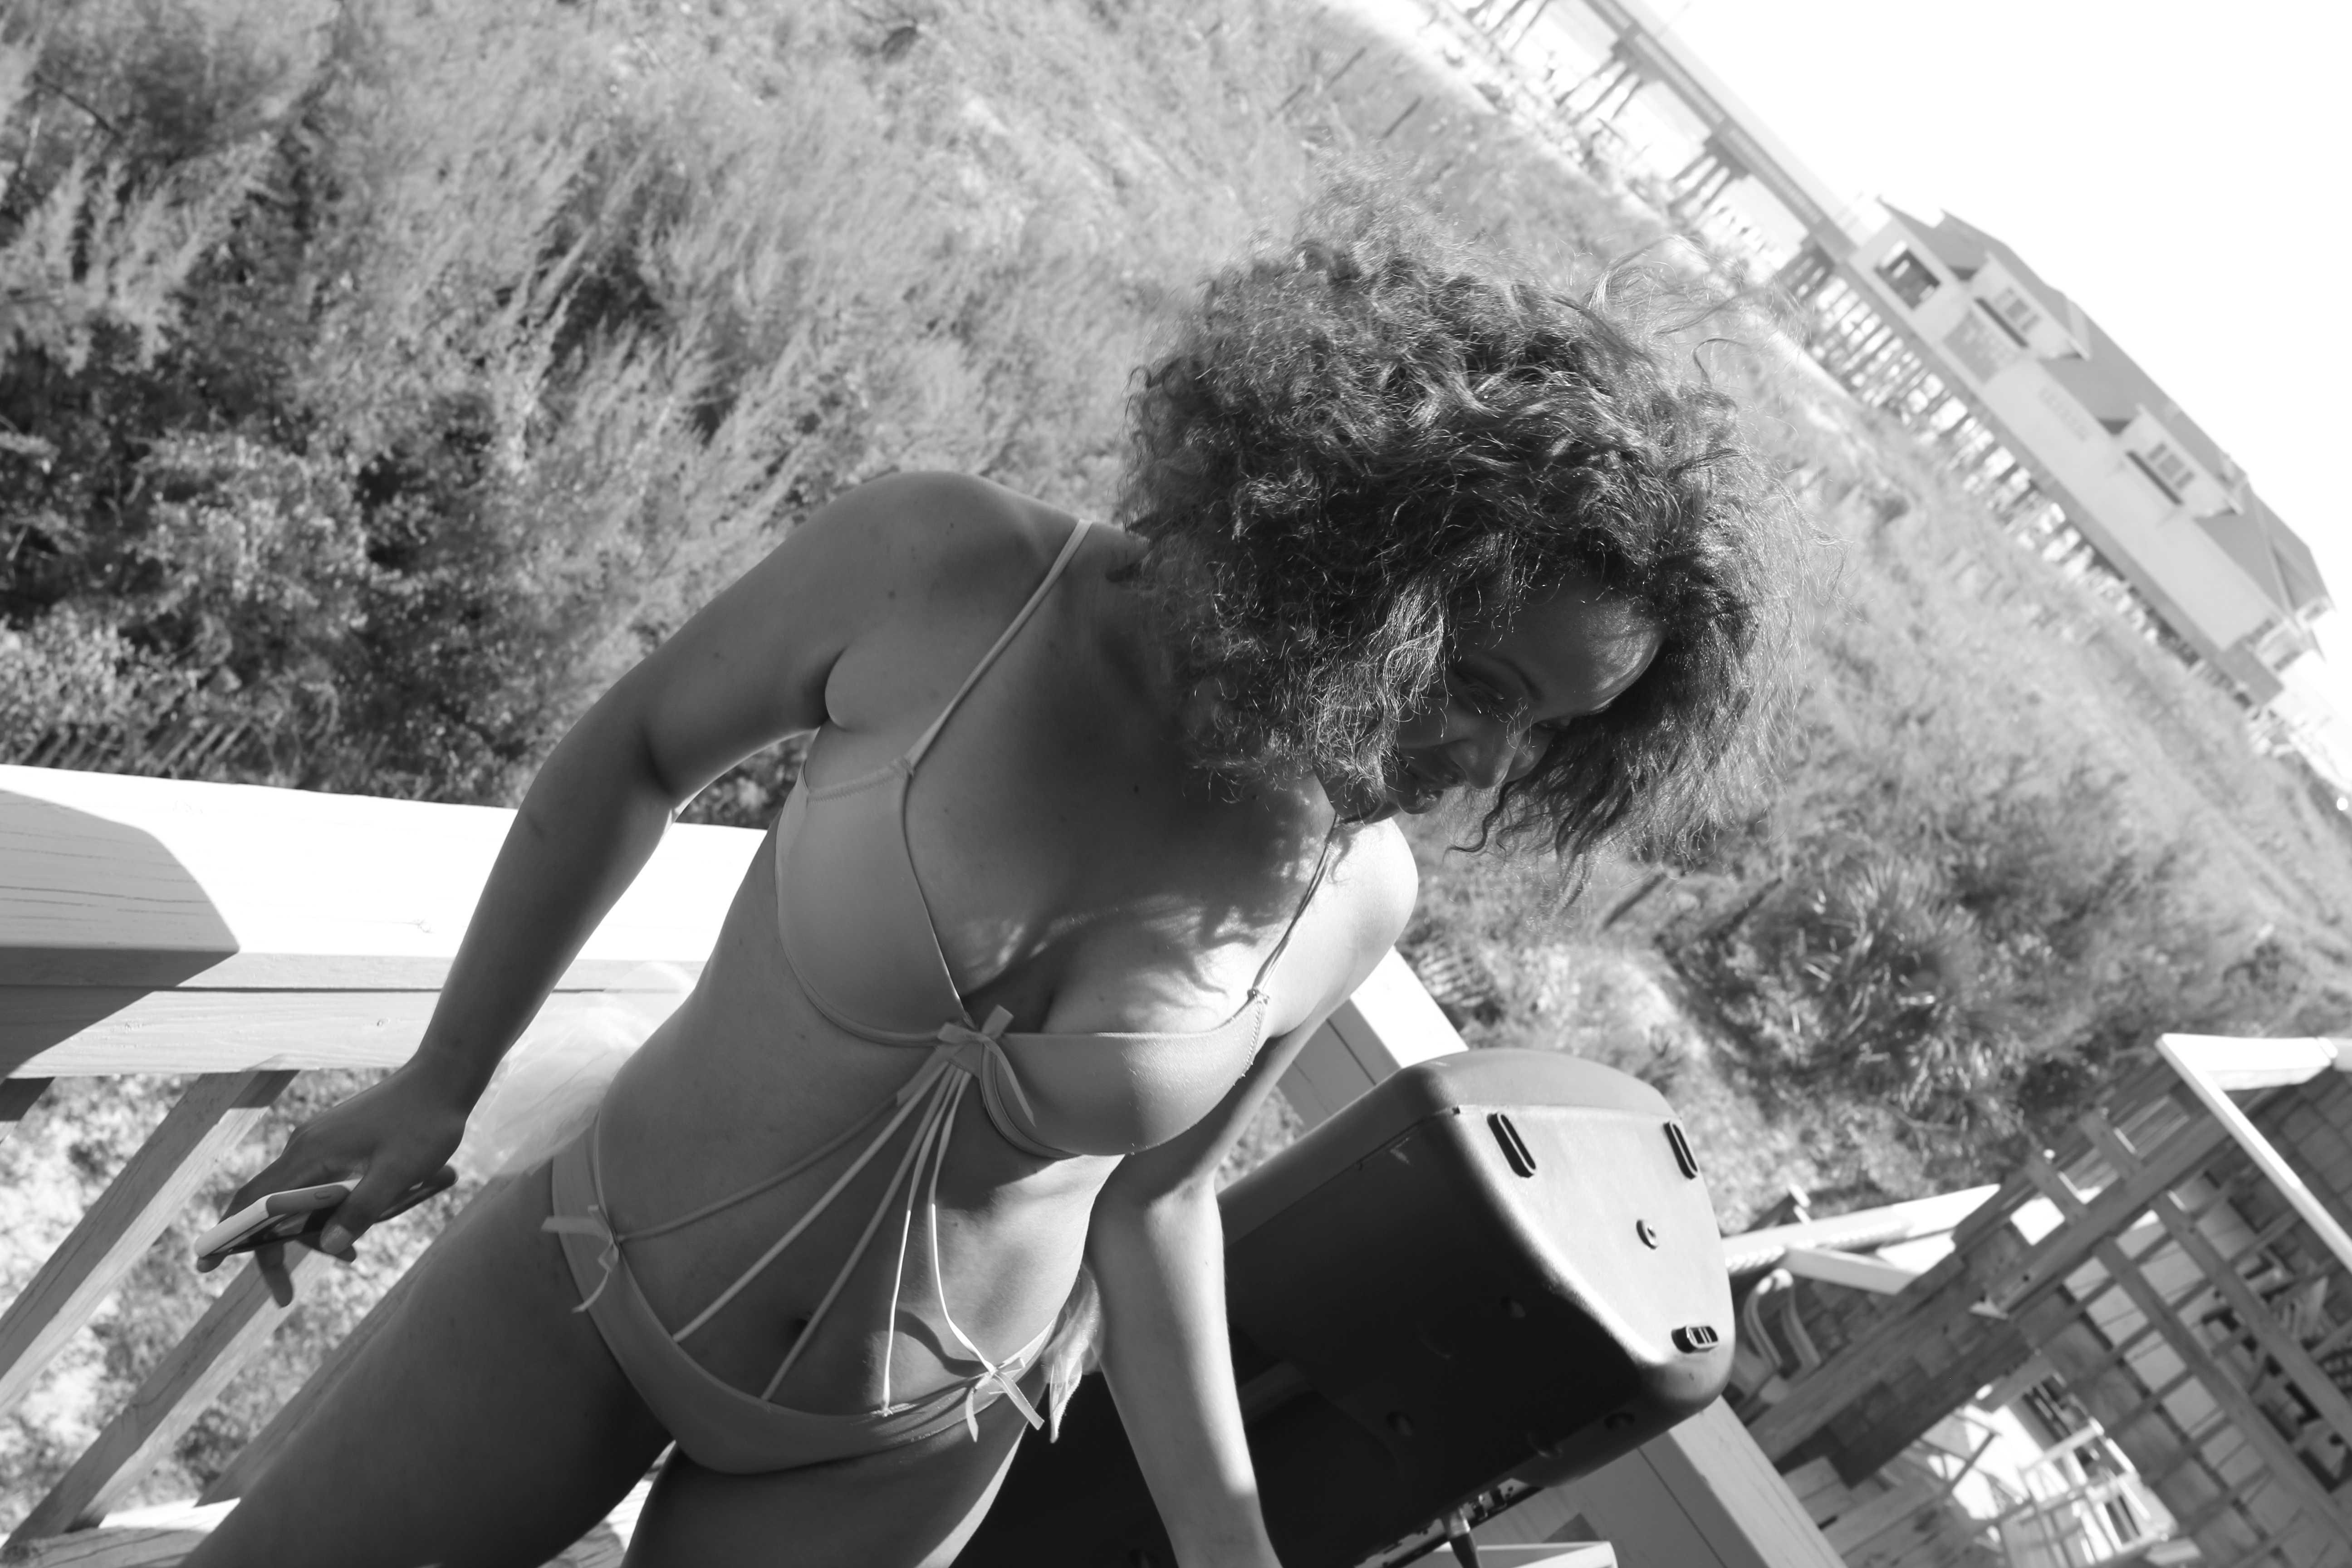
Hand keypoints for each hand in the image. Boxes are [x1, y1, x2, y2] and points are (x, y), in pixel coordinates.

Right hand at [208, 1055, 472, 1304]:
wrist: (444, 1079)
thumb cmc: (426, 1124)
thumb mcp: (400, 1173)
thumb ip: (363, 1210)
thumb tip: (330, 1247)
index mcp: (310, 1155)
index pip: (251, 1202)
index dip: (225, 1236)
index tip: (206, 1267)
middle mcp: (304, 1148)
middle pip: (268, 1208)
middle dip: (275, 1250)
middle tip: (284, 1293)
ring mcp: (319, 1143)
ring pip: (297, 1200)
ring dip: (314, 1231)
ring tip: (351, 1258)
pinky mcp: (336, 1141)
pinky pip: (317, 1185)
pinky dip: (328, 1211)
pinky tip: (360, 1222)